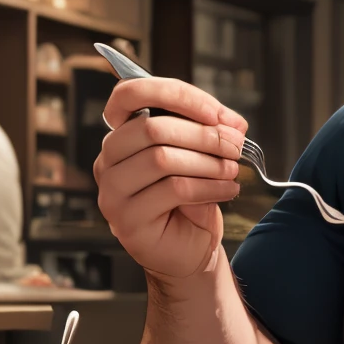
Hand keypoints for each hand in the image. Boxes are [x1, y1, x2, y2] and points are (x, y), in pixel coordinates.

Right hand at [93, 77, 247, 279]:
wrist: (190, 249)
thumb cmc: (191, 199)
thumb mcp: (200, 154)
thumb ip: (208, 130)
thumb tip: (230, 121)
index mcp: (122, 134)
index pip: (128, 94)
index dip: (174, 95)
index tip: (214, 112)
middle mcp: (108, 160)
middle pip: (151, 128)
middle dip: (203, 134)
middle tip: (235, 144)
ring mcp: (112, 191)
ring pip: (161, 159)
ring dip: (207, 161)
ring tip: (232, 169)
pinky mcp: (127, 220)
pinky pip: (173, 191)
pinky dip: (208, 187)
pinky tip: (227, 189)